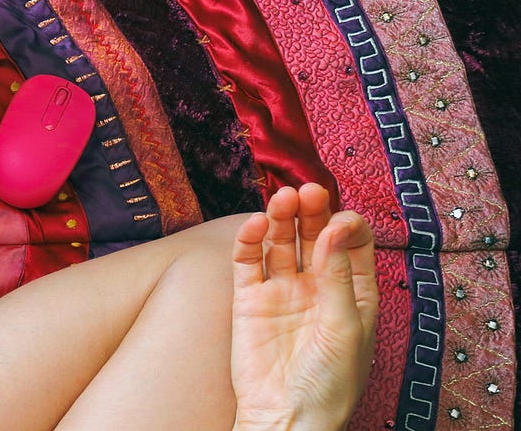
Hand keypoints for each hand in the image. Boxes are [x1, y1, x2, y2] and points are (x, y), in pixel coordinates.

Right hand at [229, 184, 378, 429]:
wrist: (287, 415)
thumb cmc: (329, 382)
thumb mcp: (346, 327)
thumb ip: (338, 276)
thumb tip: (335, 227)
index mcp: (352, 291)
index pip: (352, 242)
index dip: (346, 225)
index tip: (339, 221)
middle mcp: (317, 285)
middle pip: (314, 234)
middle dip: (312, 210)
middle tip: (307, 192)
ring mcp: (281, 290)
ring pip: (280, 241)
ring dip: (280, 217)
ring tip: (281, 200)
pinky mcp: (249, 299)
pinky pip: (247, 262)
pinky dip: (247, 241)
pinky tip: (253, 225)